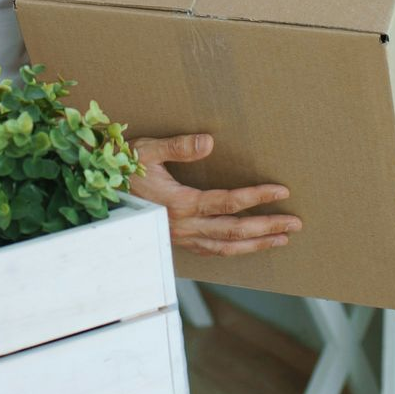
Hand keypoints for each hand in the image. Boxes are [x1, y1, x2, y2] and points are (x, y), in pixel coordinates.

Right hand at [129, 134, 300, 255]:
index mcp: (180, 203)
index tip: (282, 192)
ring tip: (281, 240)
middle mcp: (184, 226)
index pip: (228, 202)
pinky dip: (233, 250)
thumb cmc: (122, 167)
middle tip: (295, 224)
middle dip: (268, 227)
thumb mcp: (147, 150)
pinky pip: (210, 251)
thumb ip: (178, 147)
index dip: (257, 197)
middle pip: (235, 231)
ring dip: (256, 244)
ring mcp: (180, 238)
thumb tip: (209, 142)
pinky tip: (245, 246)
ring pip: (226, 247)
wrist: (99, 193)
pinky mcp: (176, 241)